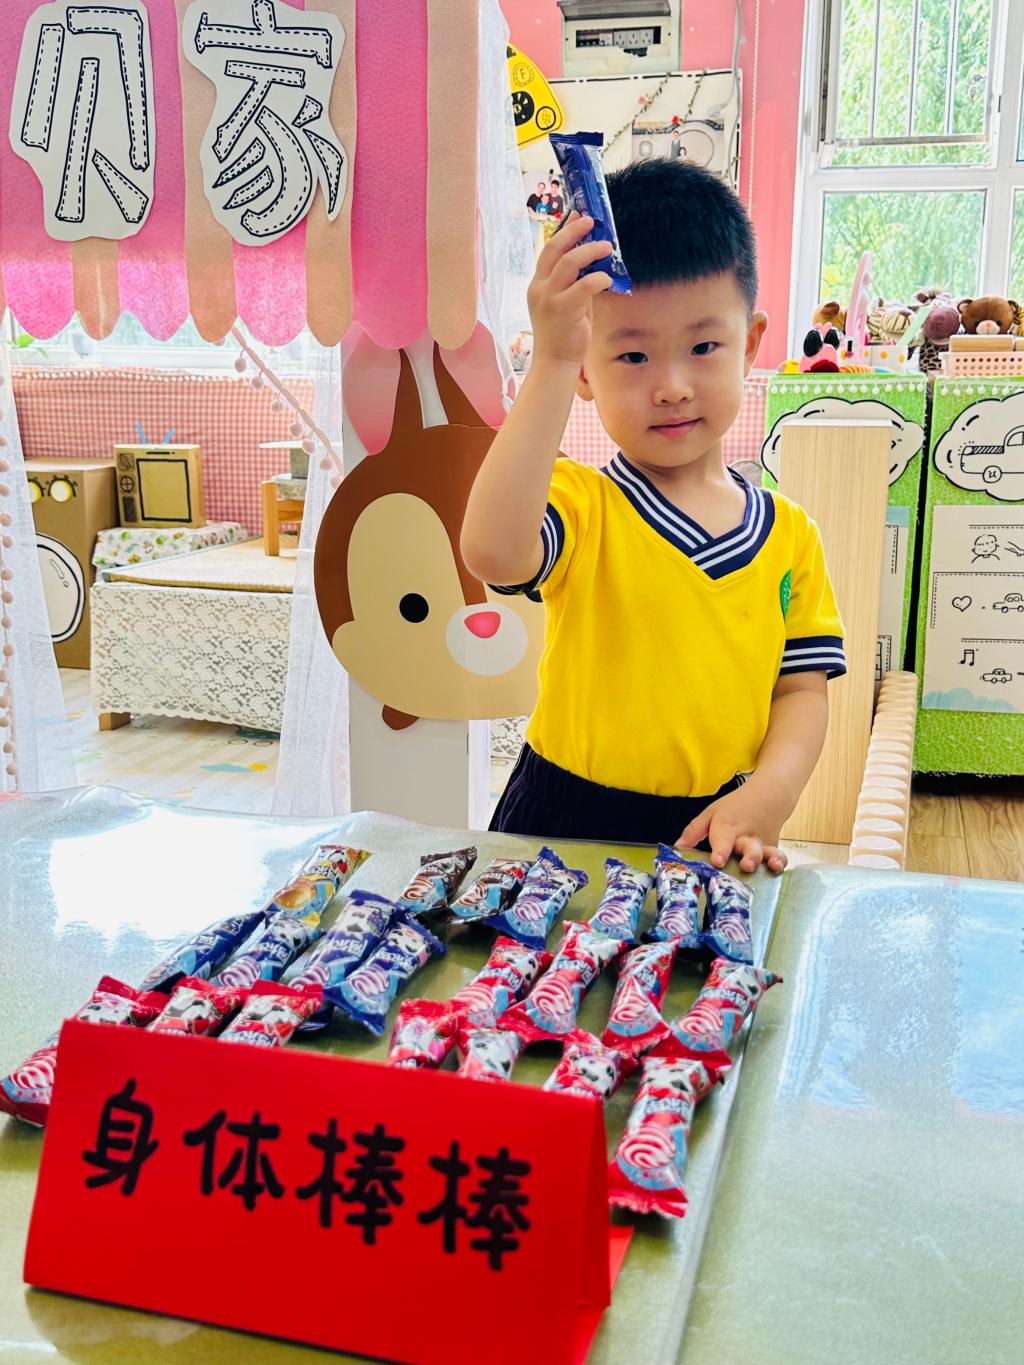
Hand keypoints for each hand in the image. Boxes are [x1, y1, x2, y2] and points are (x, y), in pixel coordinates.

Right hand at [527, 212, 613, 367]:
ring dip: (590, 251)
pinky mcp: (563, 310)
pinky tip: (607, 280)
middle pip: (555, 249)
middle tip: (592, 222)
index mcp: (538, 284)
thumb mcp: (565, 301)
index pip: (548, 249)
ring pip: (568, 263)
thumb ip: (574, 281)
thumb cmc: (564, 332)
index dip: (564, 230)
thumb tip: (590, 259)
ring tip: (606, 247)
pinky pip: (583, 286)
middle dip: (574, 231)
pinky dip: (597, 279)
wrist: (555, 361)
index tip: (578, 215)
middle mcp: (539, 288)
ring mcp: (549, 298)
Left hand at [677, 784, 788, 874]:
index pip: (723, 840)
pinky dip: (780, 862)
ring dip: (770, 860)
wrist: (768, 795)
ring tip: (772, 866)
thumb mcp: (711, 813)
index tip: (718, 861)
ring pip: (768, 853)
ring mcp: (762, 844)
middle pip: (749, 848)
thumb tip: (678, 848)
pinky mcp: (773, 849)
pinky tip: (779, 869)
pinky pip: (778, 857)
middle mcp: (746, 837)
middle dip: (749, 857)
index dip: (721, 851)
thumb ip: (694, 831)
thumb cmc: (735, 807)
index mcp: (727, 827)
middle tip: (746, 865)